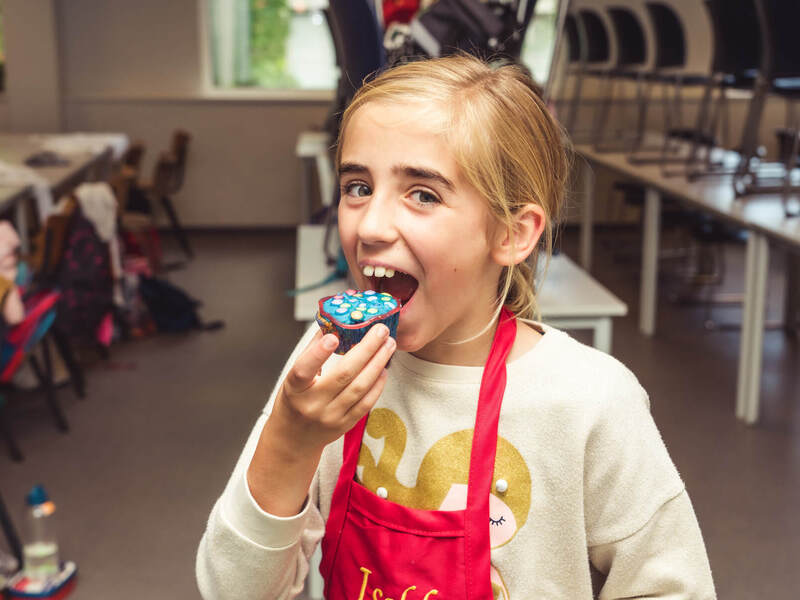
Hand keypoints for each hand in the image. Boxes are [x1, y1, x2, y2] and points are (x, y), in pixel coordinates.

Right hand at [269, 324, 395, 453]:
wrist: (293, 439)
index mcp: (295, 388)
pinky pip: (366, 403)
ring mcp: (330, 417)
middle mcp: (312, 404)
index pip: (304, 370)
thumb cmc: (295, 399)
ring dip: (377, 364)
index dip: (318, 353)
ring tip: (388, 345)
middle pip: (343, 375)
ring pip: (359, 388)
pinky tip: (384, 368)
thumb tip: (333, 322)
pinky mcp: (344, 425)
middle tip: (381, 330)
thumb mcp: (294, 377)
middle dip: (366, 349)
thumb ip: (313, 350)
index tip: (333, 336)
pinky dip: (377, 384)